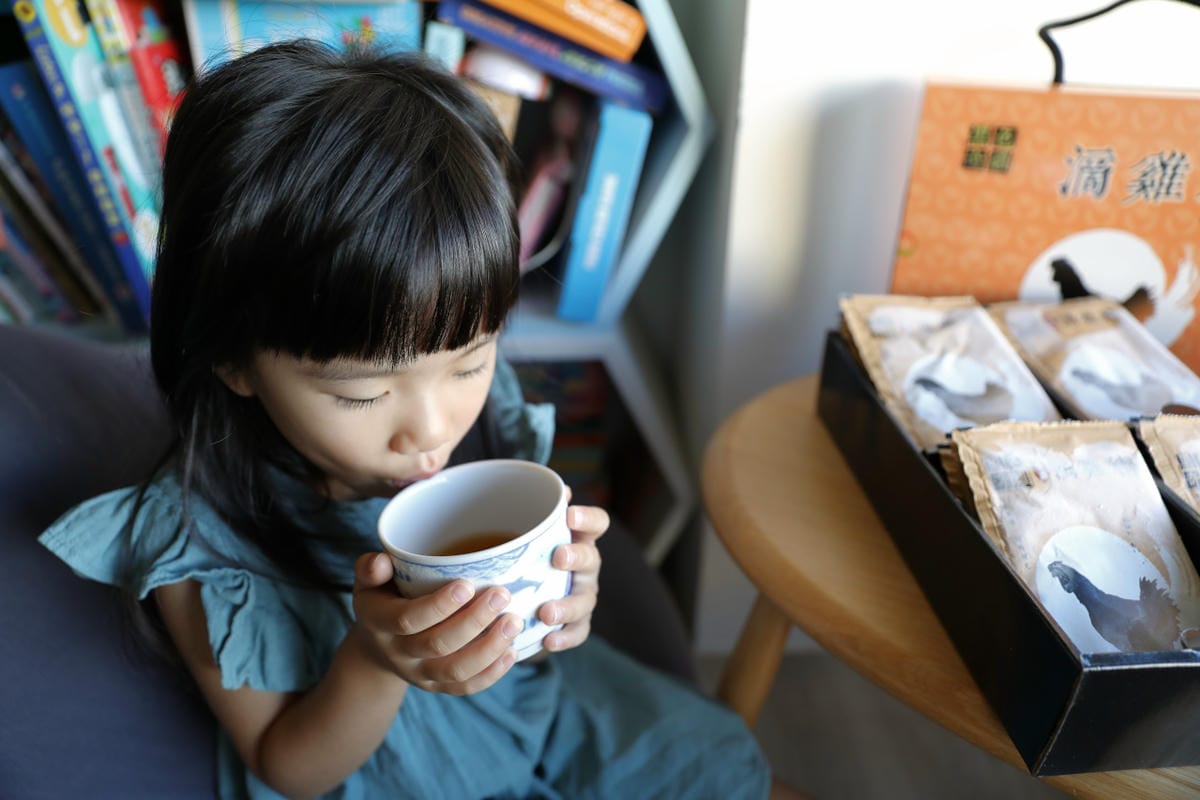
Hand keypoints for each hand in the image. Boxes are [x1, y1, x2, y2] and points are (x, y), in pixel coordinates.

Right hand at [350, 553, 523, 694]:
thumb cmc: (382, 599)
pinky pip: (465, 687)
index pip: (408, 619)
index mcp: (380, 623)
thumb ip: (371, 568)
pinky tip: (512, 651)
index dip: (439, 605)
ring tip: (514, 622)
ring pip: (455, 670)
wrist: (378, 646)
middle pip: (438, 645)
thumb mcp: (369, 581)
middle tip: (502, 595)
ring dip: (489, 648)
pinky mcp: (438, 686)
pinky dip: (492, 673)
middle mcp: (399, 653)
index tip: (468, 584)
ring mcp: (419, 674)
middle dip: (474, 621)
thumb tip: (382, 561)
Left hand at [536, 501, 608, 652]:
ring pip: (584, 601)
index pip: (597, 522)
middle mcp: (586, 566)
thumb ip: (531, 513)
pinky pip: (577, 632)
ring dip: (567, 606)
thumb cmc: (528, 556)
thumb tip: (538, 486)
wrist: (524, 598)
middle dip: (577, 557)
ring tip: (546, 613)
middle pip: (591, 559)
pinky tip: (548, 641)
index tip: (569, 515)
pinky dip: (564, 638)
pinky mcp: (576, 624)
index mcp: (578, 538)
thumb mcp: (526, 534)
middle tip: (558, 557)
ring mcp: (583, 595)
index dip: (588, 518)